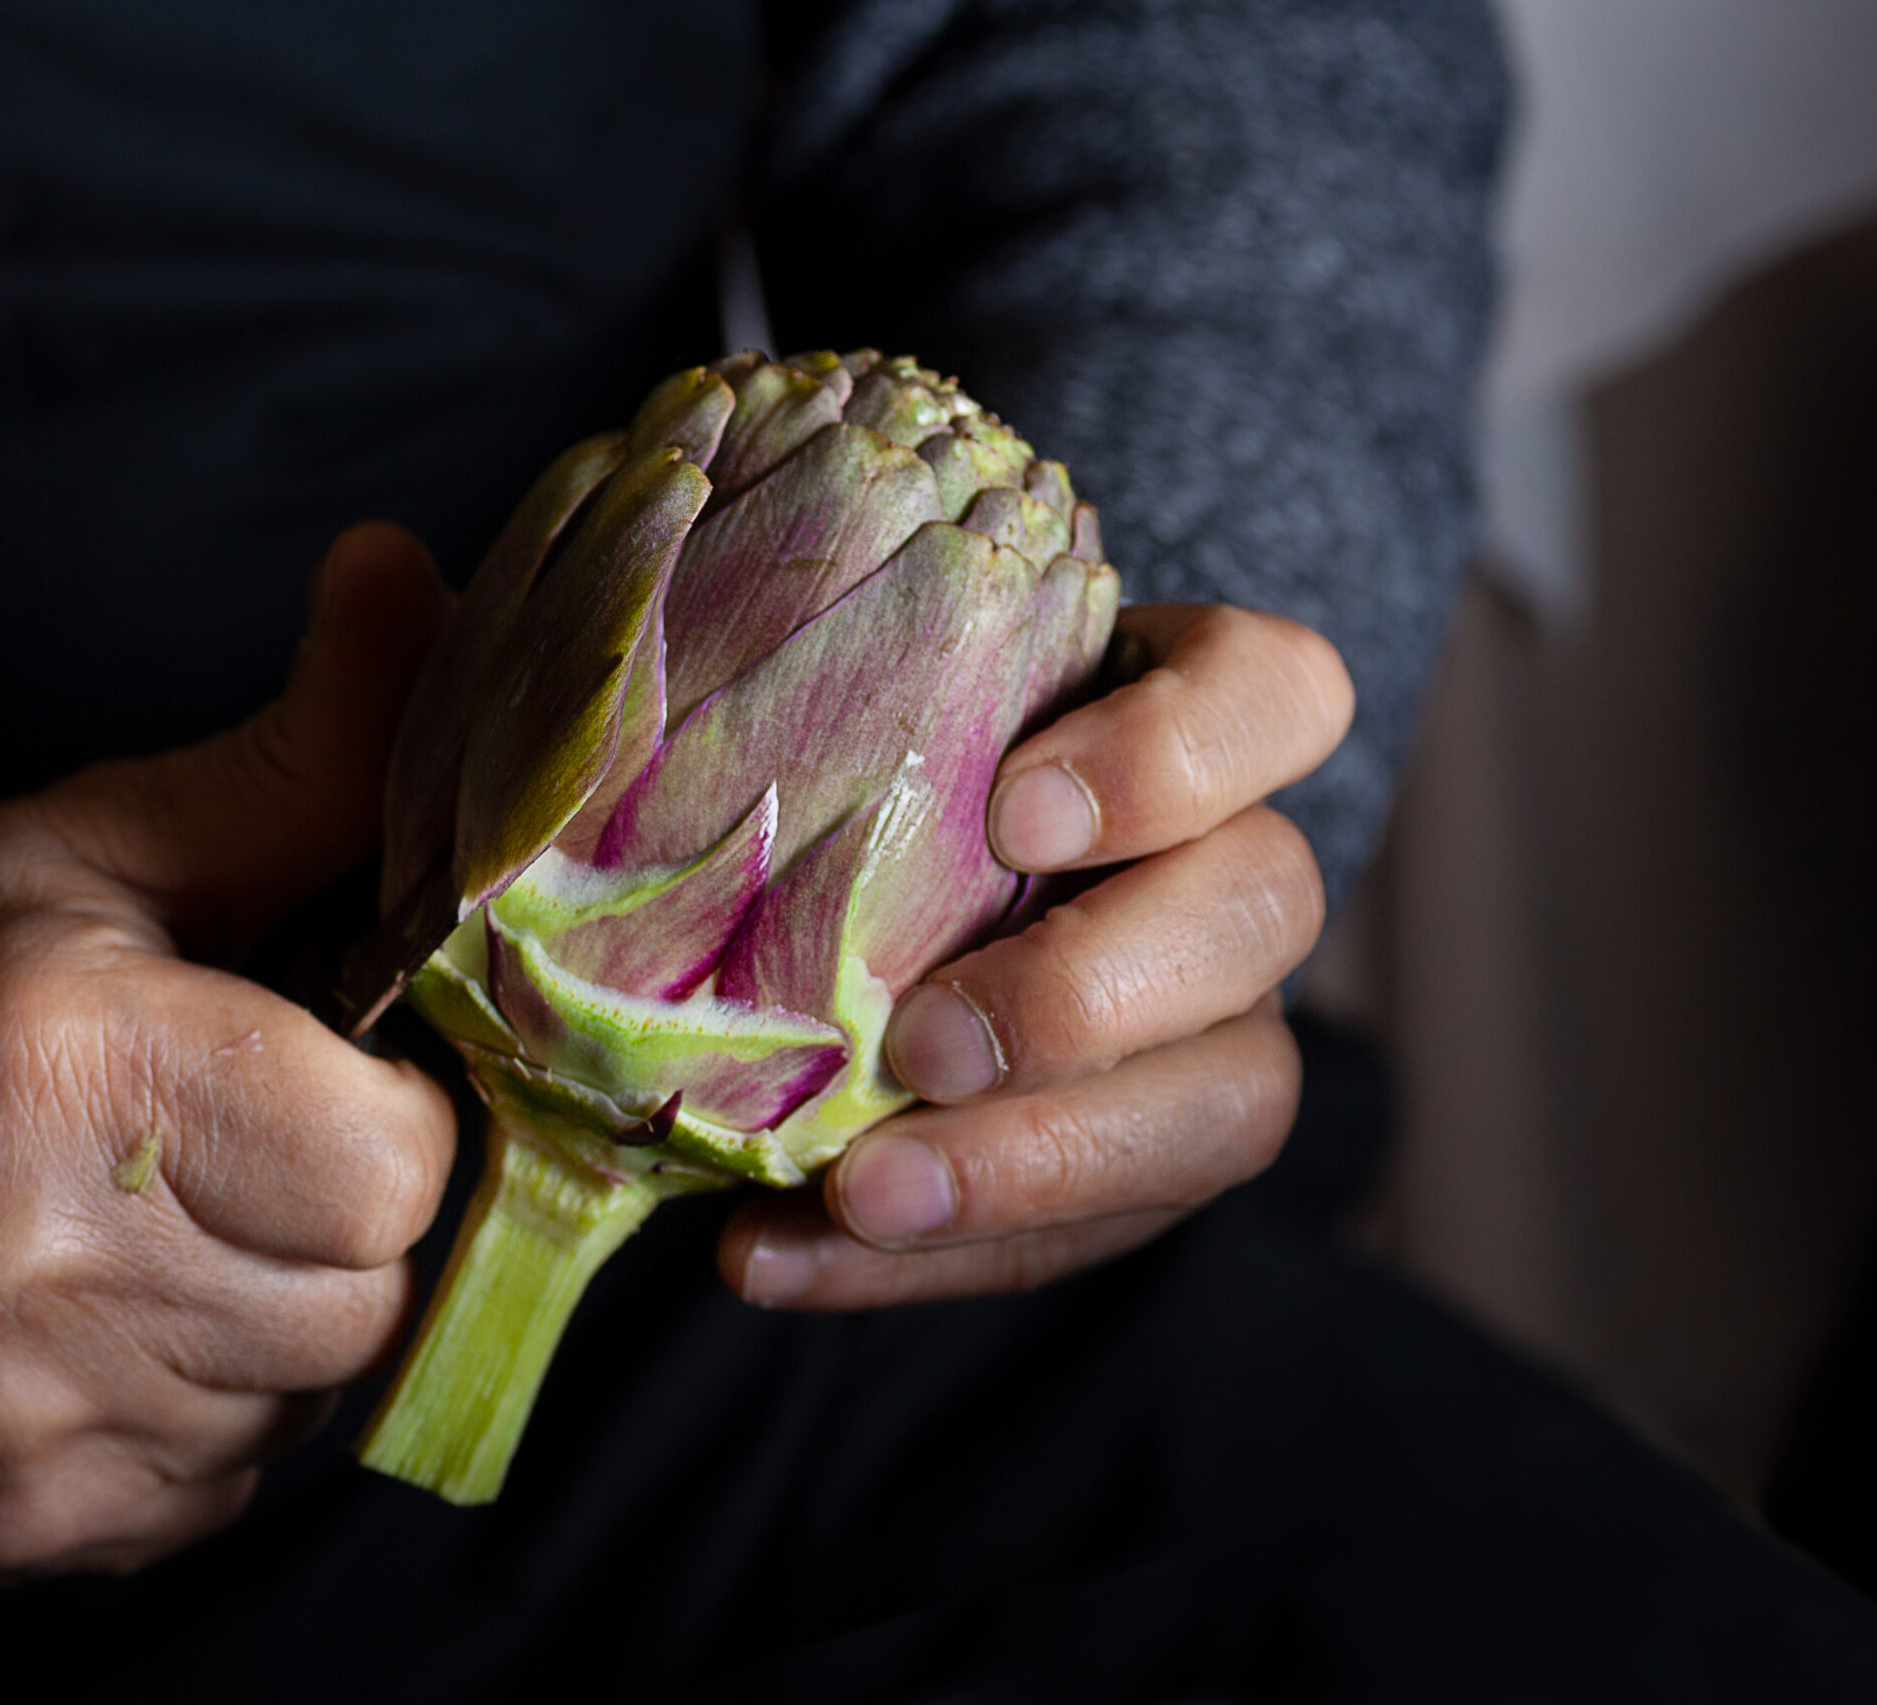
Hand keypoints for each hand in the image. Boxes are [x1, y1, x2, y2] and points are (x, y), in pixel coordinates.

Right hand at [0, 525, 457, 1574]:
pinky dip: (211, 1405)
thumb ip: (297, 748)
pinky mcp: (11, 1530)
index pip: (395, 1168)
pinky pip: (226, 1484)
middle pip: (370, 1297)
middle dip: (348, 1216)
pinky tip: (122, 1319)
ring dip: (283, 1313)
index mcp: (78, 1066)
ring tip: (175, 1223)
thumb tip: (413, 575)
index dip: (393, 1118)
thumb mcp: (91, 843)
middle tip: (250, 1144)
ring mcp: (20, 1425)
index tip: (328, 1072)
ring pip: (309, 1398)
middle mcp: (42, 1266)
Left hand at [719, 604, 1352, 1306]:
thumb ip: (780, 657)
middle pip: (1267, 909)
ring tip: (862, 1195)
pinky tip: (772, 1256)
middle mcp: (1224, 866)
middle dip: (1094, 992)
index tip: (1012, 811)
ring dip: (1039, 1165)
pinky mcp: (1130, 1160)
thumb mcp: (808, 678)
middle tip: (920, 1043)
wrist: (800, 895)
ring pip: (1236, 1097)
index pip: (1277, 694)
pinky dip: (921, 1266)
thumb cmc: (820, 742)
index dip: (1174, 753)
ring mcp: (1204, 1026)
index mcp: (1173, 713)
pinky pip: (1076, 1236)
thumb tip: (599, 611)